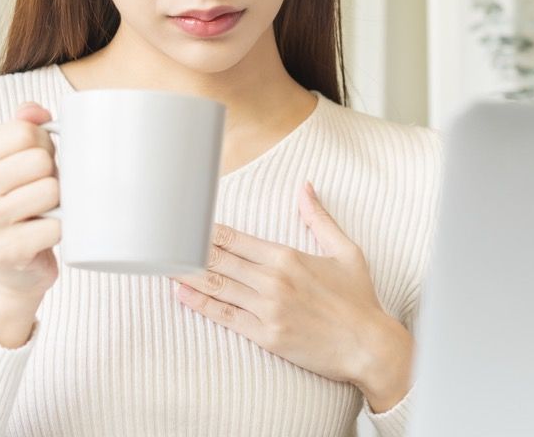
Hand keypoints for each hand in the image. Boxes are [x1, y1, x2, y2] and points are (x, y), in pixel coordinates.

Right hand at [0, 101, 62, 303]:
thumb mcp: (16, 159)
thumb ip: (24, 126)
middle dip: (53, 173)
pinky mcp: (5, 251)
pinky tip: (46, 233)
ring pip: (51, 190)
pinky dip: (62, 228)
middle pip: (40, 160)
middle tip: (44, 190)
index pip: (25, 131)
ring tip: (45, 210)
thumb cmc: (20, 202)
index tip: (37, 163)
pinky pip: (56, 226)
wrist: (14, 266)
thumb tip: (36, 111)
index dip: (45, 144)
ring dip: (60, 201)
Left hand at [169, 181, 413, 411]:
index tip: (187, 222)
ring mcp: (267, 309)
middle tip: (164, 240)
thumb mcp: (345, 251)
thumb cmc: (358, 299)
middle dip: (189, 249)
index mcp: (288, 256)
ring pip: (218, 286)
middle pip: (220, 260)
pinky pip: (225, 317)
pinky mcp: (266, 336)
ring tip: (164, 263)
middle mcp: (273, 280)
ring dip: (187, 274)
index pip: (236, 239)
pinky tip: (182, 294)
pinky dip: (200, 304)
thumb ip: (319, 218)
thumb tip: (305, 187)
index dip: (207, 230)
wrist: (370, 346)